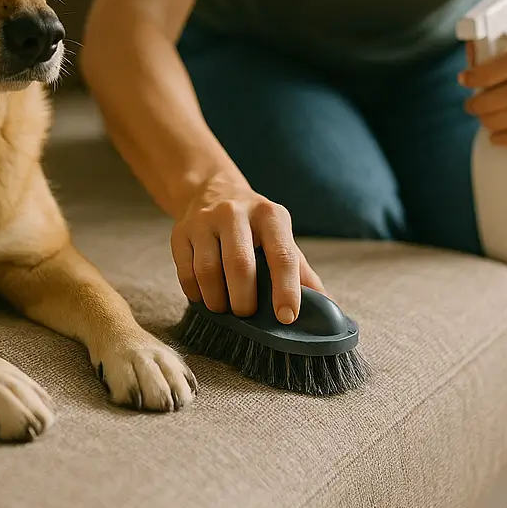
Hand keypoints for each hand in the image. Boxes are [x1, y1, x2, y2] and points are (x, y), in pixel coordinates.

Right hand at [171, 177, 325, 324]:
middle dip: (244, 301)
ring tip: (225, 308)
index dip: (286, 289)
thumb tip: (326, 308)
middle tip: (247, 314)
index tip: (287, 317)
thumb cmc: (255, 225)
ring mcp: (205, 220)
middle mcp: (236, 212)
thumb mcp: (281, 236)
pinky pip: (186, 273)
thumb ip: (302, 270)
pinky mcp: (180, 231)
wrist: (212, 190)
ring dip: (218, 301)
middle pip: (240, 265)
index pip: (282, 255)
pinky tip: (205, 296)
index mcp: (270, 215)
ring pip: (208, 271)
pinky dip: (196, 294)